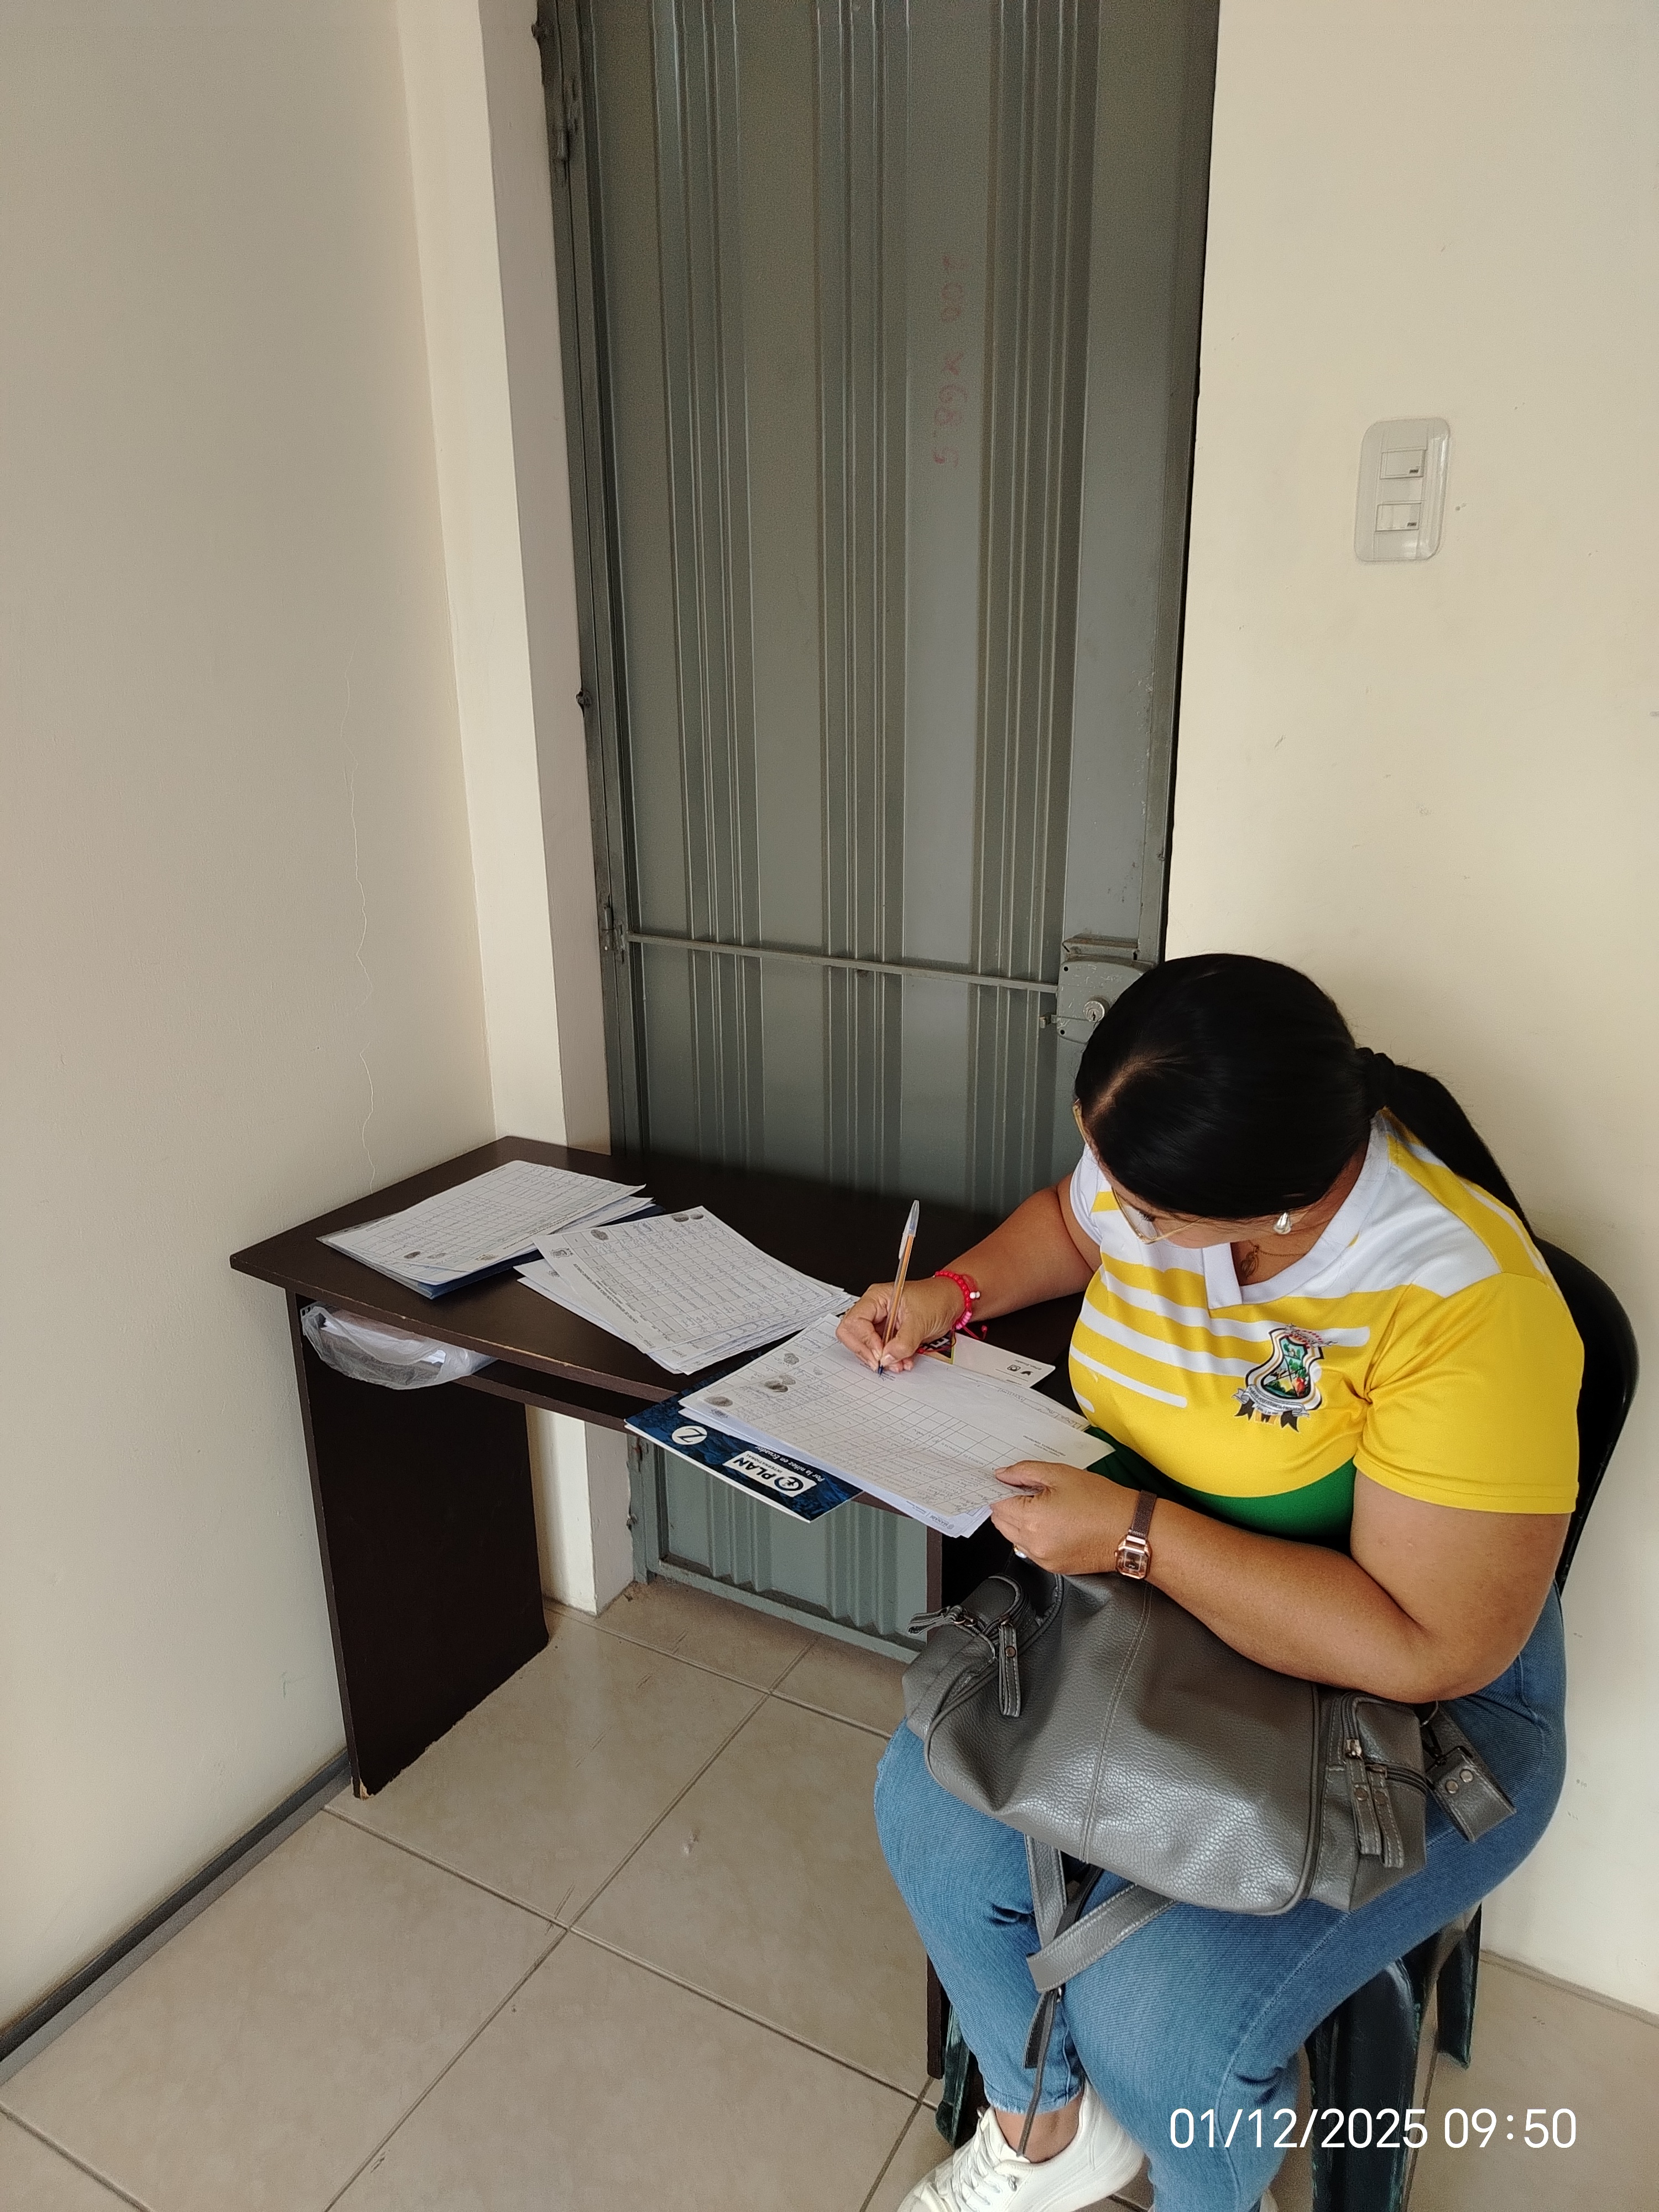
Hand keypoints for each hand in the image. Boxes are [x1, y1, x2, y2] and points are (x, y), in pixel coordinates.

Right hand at [837, 1275, 965, 1370]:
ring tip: (898, 1364)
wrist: (952, 1302)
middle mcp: (874, 1309)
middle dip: (866, 1352)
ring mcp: (880, 1322)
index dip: (865, 1340)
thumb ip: (903, 1342)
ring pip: (865, 1345)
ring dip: (881, 1358)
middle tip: (881, 1363)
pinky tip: (903, 1361)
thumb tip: (887, 1358)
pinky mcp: (888, 1334)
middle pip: (852, 1334)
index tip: (880, 1353)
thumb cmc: (937, 1299)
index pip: (855, 1321)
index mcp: (876, 1298)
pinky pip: (881, 1351)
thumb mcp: (920, 1320)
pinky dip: (890, 1359)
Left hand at [990, 1461, 1135, 1574]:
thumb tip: (1003, 1475)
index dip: (1000, 1489)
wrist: (1131, 1530)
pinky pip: (1030, 1549)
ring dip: (1020, 1521)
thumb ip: (1025, 1472)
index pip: (997, 1504)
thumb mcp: (1061, 1474)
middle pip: (1001, 1522)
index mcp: (1032, 1518)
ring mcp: (1043, 1558)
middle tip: (1030, 1491)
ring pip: (1013, 1537)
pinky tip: (1055, 1522)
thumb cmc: (1103, 1502)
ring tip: (1047, 1507)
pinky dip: (1034, 1536)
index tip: (1008, 1482)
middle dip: (1008, 1505)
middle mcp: (1033, 1543)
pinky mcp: (1054, 1567)